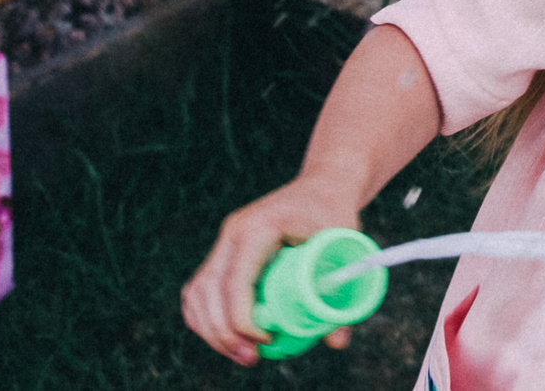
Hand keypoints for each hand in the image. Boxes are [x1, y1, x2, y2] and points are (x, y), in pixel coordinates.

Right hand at [180, 178, 363, 364]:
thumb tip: (337, 341)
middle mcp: (232, 234)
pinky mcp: (225, 255)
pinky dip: (206, 319)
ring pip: (198, 294)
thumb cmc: (334, 211)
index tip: (266, 340)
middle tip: (251, 358)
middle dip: (223, 332)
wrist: (322, 186)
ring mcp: (225, 244)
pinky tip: (227, 339)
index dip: (242, 317)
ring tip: (242, 354)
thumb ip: (343, 289)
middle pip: (208, 290)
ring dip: (212, 330)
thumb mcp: (346, 243)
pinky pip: (201, 292)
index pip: (235, 279)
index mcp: (257, 227)